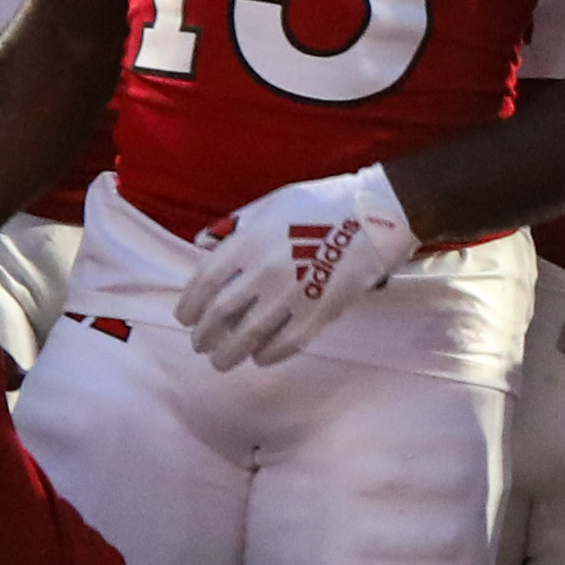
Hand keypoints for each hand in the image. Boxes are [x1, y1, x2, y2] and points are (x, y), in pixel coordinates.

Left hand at [174, 166, 417, 369]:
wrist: (378, 212)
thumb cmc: (323, 203)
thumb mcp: (271, 203)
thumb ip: (235, 225)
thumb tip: (203, 244)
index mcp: (247, 242)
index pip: (203, 283)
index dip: (189, 306)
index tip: (186, 318)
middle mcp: (263, 270)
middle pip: (220, 315)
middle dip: (204, 336)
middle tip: (201, 344)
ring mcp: (292, 293)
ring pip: (248, 336)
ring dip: (229, 354)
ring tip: (223, 361)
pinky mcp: (321, 310)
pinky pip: (287, 342)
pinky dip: (269, 355)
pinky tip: (261, 358)